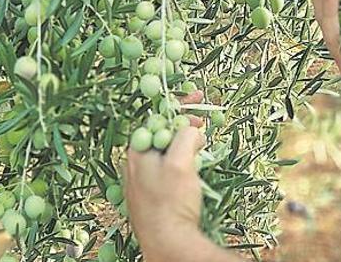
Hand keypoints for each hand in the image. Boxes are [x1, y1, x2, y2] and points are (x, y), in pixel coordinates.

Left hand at [124, 92, 206, 259]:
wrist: (169, 243)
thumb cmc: (171, 203)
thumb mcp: (181, 162)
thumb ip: (185, 137)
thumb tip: (192, 130)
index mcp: (137, 152)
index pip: (158, 118)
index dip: (179, 106)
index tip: (197, 98)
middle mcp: (136, 165)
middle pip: (162, 134)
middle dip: (184, 126)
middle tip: (203, 123)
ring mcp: (143, 182)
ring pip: (166, 153)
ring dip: (186, 146)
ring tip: (202, 148)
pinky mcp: (153, 196)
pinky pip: (167, 171)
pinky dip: (183, 164)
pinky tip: (195, 170)